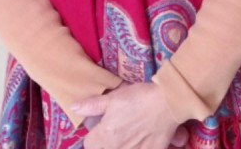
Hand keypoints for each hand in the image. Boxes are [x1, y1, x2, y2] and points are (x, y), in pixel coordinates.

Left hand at [72, 81, 187, 148]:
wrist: (167, 103)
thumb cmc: (139, 97)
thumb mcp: (114, 97)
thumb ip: (92, 105)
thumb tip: (73, 108)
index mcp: (105, 135)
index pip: (89, 144)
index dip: (93, 136)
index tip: (101, 128)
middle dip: (105, 143)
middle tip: (116, 131)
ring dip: (120, 146)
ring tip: (127, 135)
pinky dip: (134, 148)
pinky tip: (138, 141)